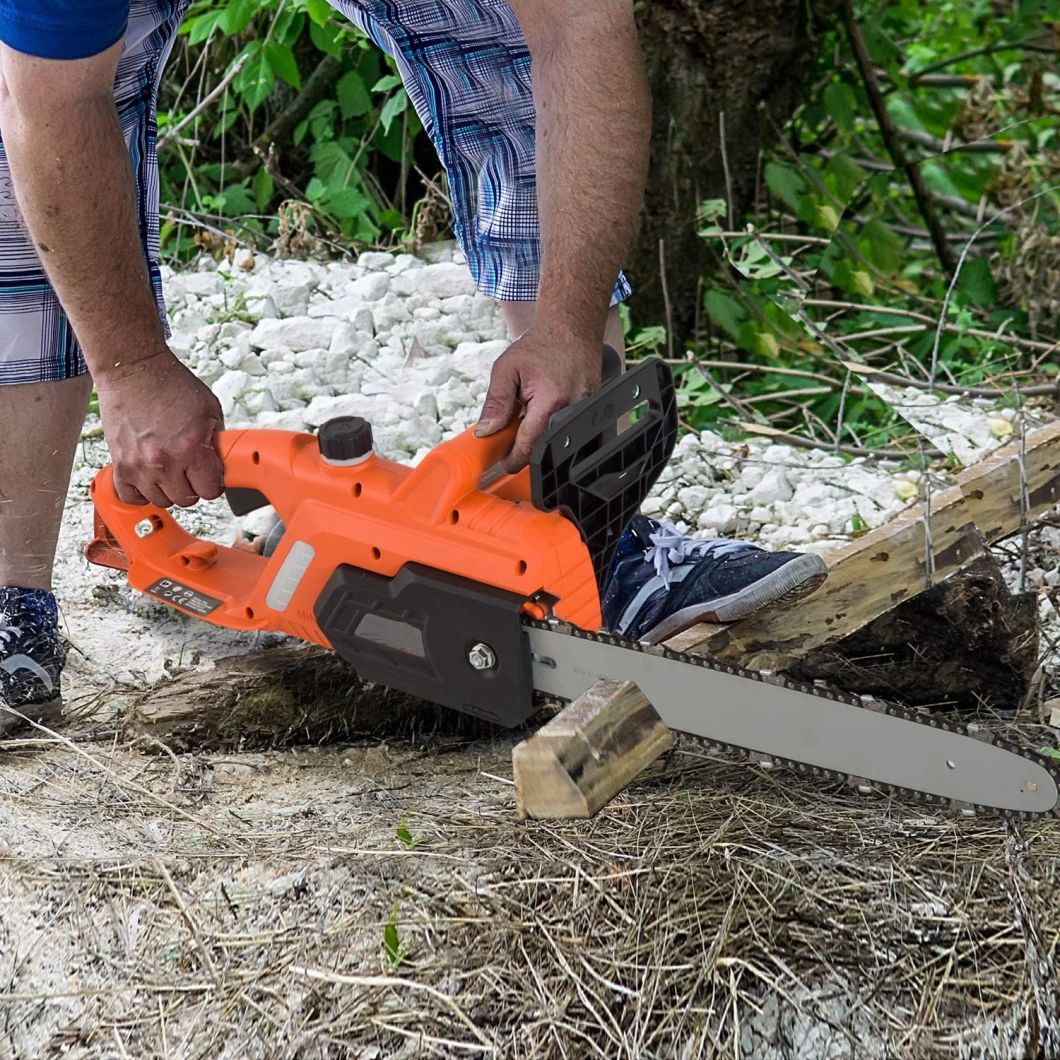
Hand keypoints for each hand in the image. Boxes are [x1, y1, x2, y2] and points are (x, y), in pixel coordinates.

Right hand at [96, 349, 224, 507]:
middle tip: (191, 470)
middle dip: (193, 486)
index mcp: (191, 448)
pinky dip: (141, 493)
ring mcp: (138, 465)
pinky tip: (149, 479)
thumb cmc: (170, 384)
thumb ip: (217, 441)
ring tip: (170, 470)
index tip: (211, 476)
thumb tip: (221, 464)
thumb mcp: (210, 409)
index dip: (214, 483)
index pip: (210, 491)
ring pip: (161, 500)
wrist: (133, 369)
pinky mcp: (119, 464)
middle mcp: (164, 461)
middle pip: (187, 499)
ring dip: (169, 489)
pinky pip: (130, 497)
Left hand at [475, 329, 602, 471]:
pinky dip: (551, 424)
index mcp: (550, 401)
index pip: (529, 445)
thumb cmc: (540, 345)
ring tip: (528, 412)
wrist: (571, 328)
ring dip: (538, 434)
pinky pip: (566, 428)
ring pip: (555, 438)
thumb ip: (496, 403)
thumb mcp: (507, 369)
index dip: (514, 458)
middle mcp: (572, 409)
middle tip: (509, 436)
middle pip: (543, 446)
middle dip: (524, 446)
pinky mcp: (590, 409)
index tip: (503, 463)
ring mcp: (584, 410)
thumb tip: (486, 431)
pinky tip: (544, 407)